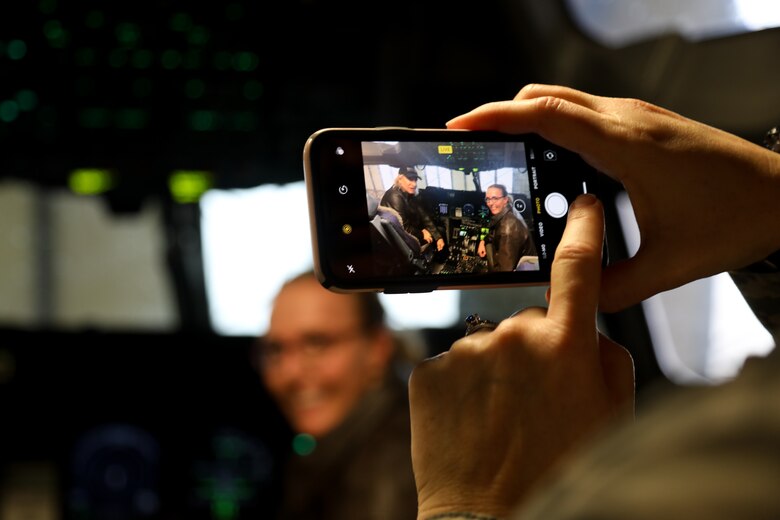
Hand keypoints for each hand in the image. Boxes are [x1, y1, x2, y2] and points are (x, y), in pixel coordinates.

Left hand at [409, 195, 633, 518]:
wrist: (486, 517)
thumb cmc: (556, 470)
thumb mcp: (608, 416)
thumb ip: (604, 358)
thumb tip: (585, 330)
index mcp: (565, 343)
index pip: (579, 267)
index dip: (584, 229)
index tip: (586, 204)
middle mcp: (513, 335)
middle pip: (528, 321)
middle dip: (533, 350)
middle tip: (532, 402)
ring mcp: (465, 349)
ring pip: (488, 344)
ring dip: (494, 370)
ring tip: (496, 420)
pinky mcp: (428, 368)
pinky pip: (453, 362)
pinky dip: (461, 384)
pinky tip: (468, 420)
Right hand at [447, 84, 779, 311]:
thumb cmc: (737, 218)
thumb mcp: (669, 265)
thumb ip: (612, 288)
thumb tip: (574, 299)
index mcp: (625, 144)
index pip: (544, 114)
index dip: (494, 117)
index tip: (459, 128)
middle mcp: (627, 120)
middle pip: (545, 96)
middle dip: (501, 115)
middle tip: (474, 146)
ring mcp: (637, 117)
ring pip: (564, 101)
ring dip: (529, 120)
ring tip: (506, 157)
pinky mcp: (644, 125)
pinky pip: (586, 114)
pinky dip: (556, 129)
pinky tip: (554, 166)